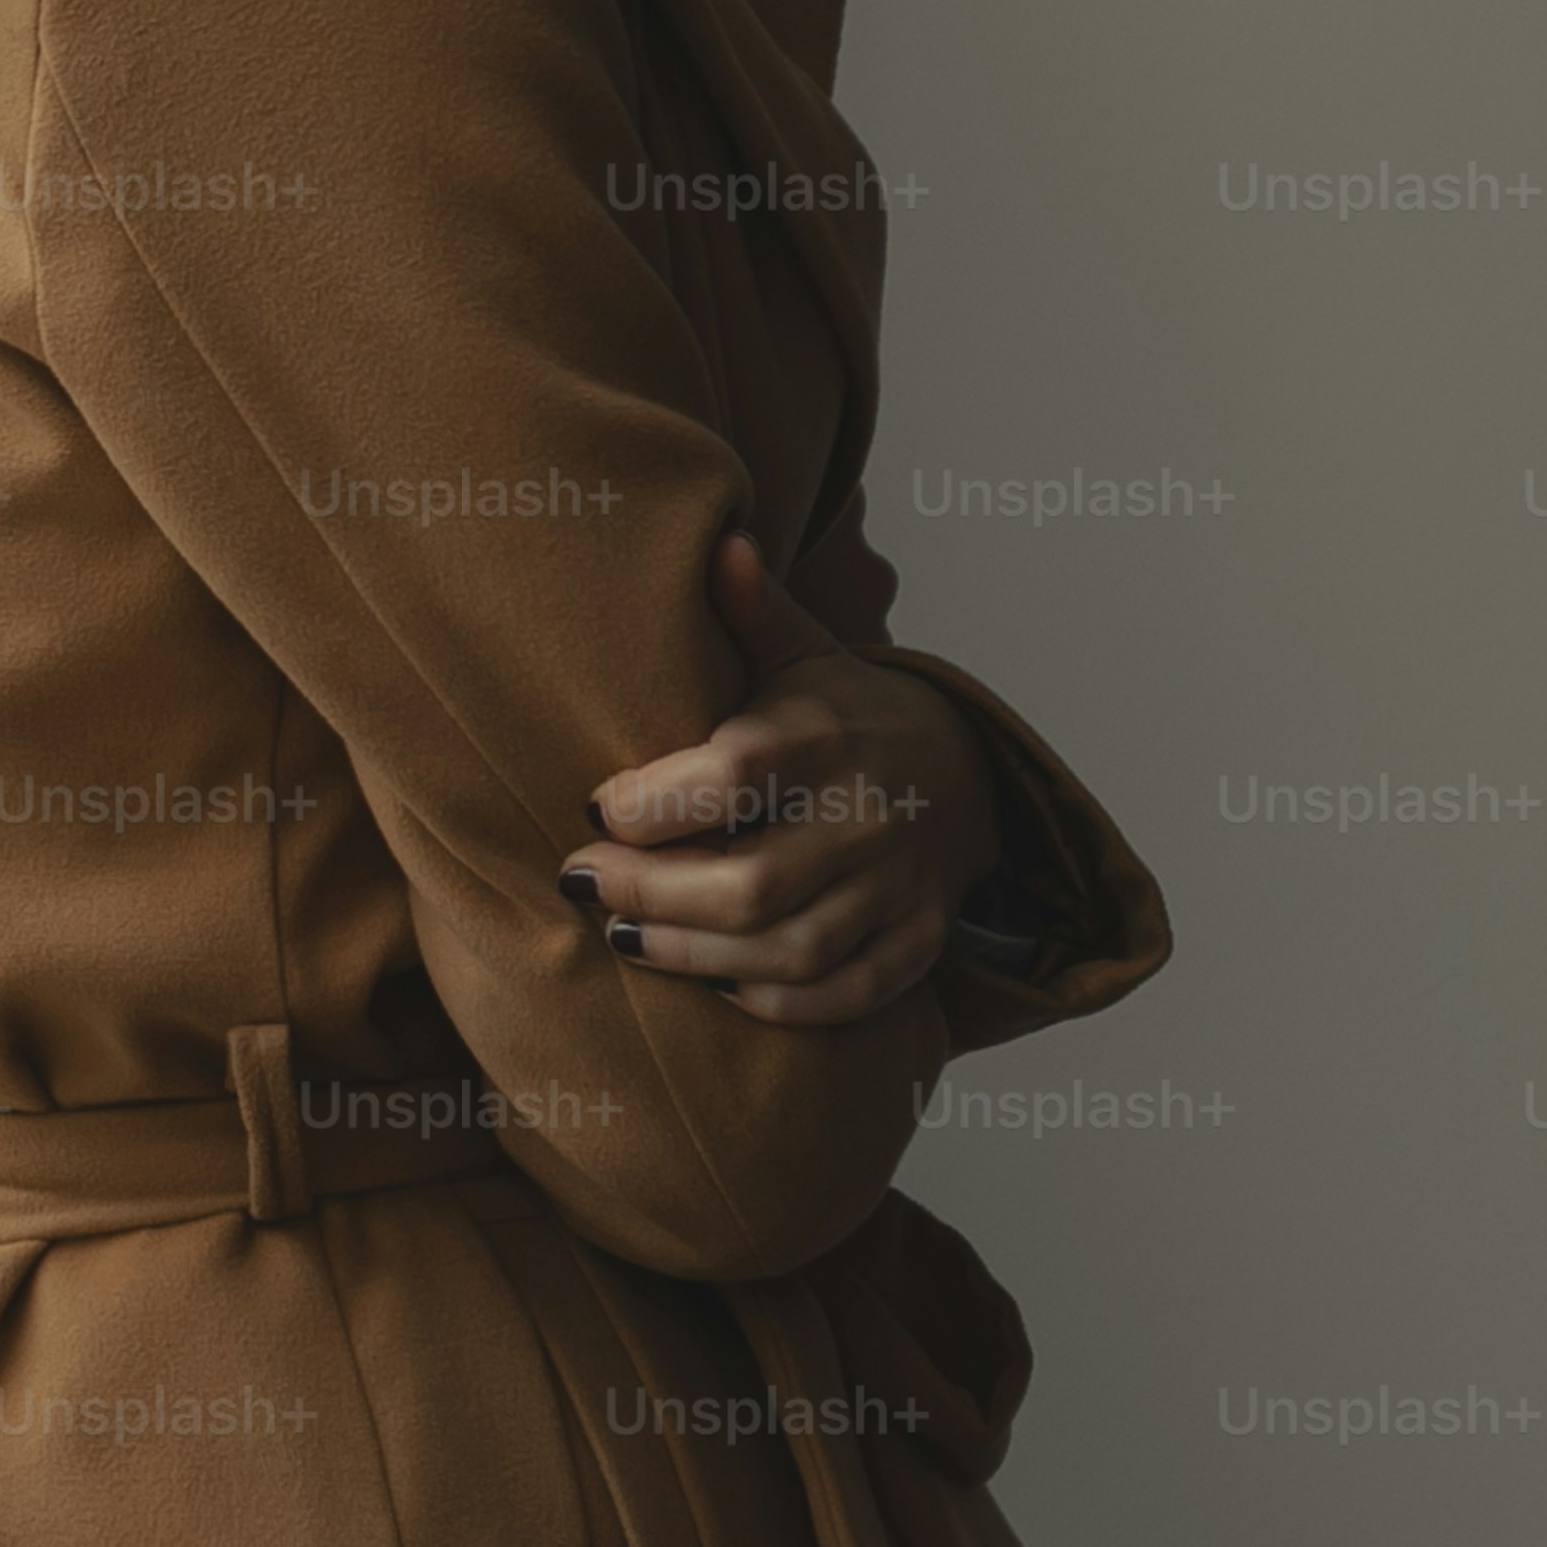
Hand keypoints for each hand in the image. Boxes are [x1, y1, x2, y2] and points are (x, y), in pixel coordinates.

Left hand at [557, 536, 1002, 1031]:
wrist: (965, 776)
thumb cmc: (845, 715)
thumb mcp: (803, 655)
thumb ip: (752, 611)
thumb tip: (719, 543)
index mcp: (827, 739)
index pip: (733, 779)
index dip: (653, 804)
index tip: (592, 805)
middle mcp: (869, 818)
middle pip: (753, 886)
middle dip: (651, 895)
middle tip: (581, 883)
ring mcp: (898, 888)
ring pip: (792, 952)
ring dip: (695, 958)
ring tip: (624, 938)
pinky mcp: (914, 944)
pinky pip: (845, 995)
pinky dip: (775, 1003)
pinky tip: (713, 985)